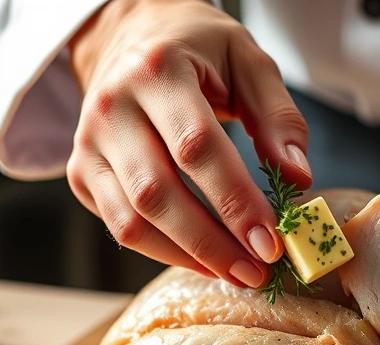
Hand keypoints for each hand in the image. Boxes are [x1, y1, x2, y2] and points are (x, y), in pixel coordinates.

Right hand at [66, 0, 311, 287]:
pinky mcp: (81, 172)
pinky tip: (204, 260)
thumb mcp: (249, 61)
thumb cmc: (198, 50)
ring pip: (132, 220)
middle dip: (212, 242)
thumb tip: (298, 178)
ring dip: (188, 257)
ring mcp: (89, 143)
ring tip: (237, 272)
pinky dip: (164, 252)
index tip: (270, 240)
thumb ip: (278, 117)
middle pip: (158, 192)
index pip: (196, 147)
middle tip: (258, 270)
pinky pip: (120, 227)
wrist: (131, 36)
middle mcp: (112, 107)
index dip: (235, 200)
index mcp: (157, 70)